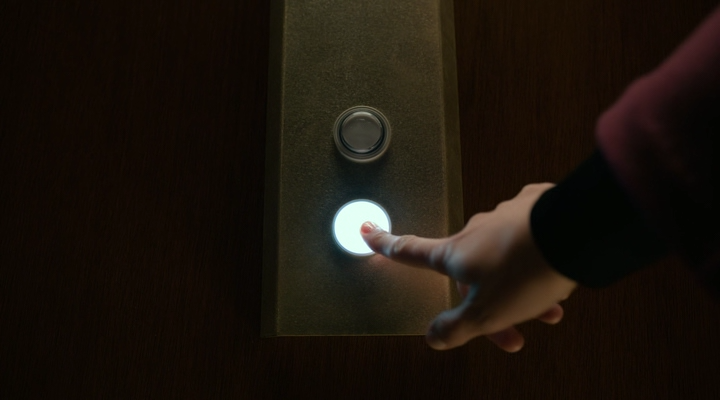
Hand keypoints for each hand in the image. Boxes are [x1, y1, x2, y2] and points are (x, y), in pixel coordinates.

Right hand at [361, 183, 576, 351]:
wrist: (574, 234)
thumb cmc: (525, 272)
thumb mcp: (485, 315)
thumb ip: (454, 328)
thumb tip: (432, 336)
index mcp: (454, 254)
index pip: (410, 250)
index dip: (386, 245)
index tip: (368, 232)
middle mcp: (475, 231)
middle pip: (469, 271)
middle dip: (487, 303)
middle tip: (510, 332)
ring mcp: (504, 217)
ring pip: (503, 260)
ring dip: (519, 288)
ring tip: (547, 310)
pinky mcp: (533, 209)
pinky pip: (527, 242)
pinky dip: (536, 263)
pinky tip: (555, 275)